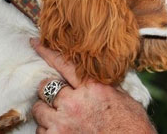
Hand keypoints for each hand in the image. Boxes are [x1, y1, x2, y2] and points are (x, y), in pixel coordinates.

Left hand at [30, 38, 155, 133]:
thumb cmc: (131, 125)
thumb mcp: (122, 98)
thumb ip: (104, 86)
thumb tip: (98, 79)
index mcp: (92, 87)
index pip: (64, 64)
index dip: (48, 52)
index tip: (35, 42)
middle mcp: (74, 101)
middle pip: (46, 88)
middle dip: (50, 93)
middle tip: (59, 100)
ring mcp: (63, 121)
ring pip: (39, 110)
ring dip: (48, 114)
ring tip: (62, 120)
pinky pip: (40, 131)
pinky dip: (48, 131)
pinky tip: (62, 132)